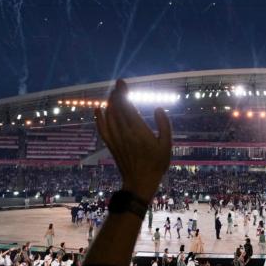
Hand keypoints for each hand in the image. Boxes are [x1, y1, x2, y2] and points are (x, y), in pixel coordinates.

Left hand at [93, 79, 171, 201]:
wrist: (140, 182)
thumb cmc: (156, 164)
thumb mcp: (167, 145)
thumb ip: (164, 125)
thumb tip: (158, 109)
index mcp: (139, 131)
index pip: (127, 106)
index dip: (123, 93)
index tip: (122, 83)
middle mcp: (125, 133)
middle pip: (116, 109)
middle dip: (116, 94)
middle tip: (118, 85)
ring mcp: (116, 139)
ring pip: (109, 116)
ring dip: (110, 103)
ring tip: (113, 94)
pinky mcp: (111, 145)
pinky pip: (102, 128)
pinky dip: (99, 118)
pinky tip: (98, 109)